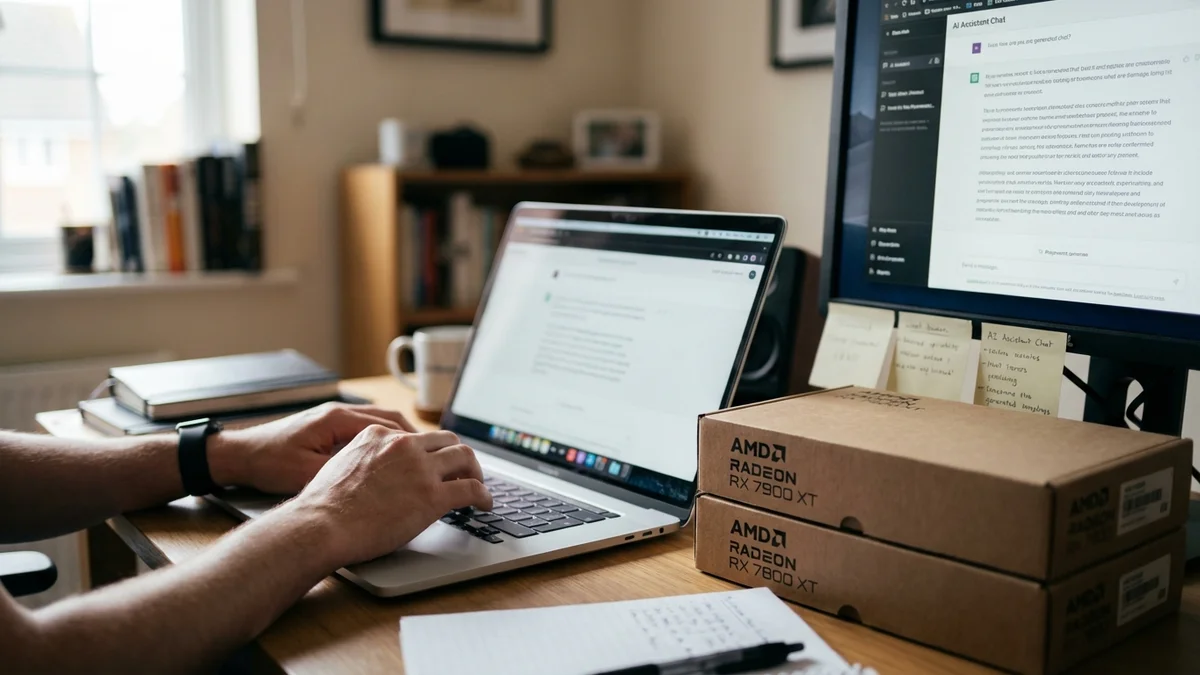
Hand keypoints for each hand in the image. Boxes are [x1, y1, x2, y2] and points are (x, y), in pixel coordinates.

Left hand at [208, 402, 417, 494]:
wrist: (239, 455)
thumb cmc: (268, 462)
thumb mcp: (308, 473)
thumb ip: (344, 473)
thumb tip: (377, 483)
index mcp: (338, 420)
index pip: (389, 426)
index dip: (414, 443)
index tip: (433, 457)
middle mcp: (339, 413)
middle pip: (390, 420)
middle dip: (415, 439)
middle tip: (435, 458)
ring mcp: (333, 418)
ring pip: (379, 424)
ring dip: (400, 440)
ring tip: (419, 459)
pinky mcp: (327, 427)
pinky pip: (365, 430)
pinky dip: (382, 442)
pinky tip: (388, 460)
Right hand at [290, 426, 492, 565]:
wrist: (321, 525)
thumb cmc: (323, 506)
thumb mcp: (340, 464)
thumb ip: (363, 460)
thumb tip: (375, 474)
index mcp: (379, 435)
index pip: (417, 437)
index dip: (432, 452)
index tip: (437, 463)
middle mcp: (403, 445)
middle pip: (447, 441)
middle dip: (459, 456)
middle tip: (464, 472)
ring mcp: (420, 469)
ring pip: (465, 458)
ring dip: (476, 472)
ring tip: (479, 486)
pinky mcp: (433, 495)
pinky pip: (471, 489)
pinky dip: (484, 495)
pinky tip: (485, 505)